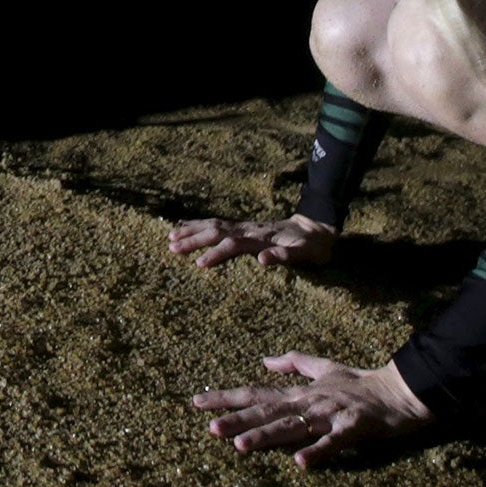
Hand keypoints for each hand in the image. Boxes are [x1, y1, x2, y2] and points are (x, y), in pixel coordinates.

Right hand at [170, 213, 335, 269]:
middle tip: (171, 247)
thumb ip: (284, 256)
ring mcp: (244, 226)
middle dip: (193, 239)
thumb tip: (261, 259)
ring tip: (169, 235)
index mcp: (260, 237)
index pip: (232, 244)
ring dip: (191, 230)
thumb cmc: (311, 246)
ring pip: (213, 225)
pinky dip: (198, 223)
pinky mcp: (243, 227)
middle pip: (216, 232)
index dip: (214, 253)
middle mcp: (248, 229)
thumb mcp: (305, 254)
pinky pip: (217, 223)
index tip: (197, 263)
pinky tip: (185, 225)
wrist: (316, 227)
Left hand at [195, 354, 433, 466]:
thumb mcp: (324, 367)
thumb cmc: (360, 382)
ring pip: (292, 427)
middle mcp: (308, 402)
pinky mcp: (351, 429)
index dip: (226, 398)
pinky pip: (331, 444)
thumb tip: (264, 361)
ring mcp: (328, 415)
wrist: (399, 392)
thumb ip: (293, 362)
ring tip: (239, 446)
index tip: (197, 402)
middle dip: (237, 420)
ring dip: (266, 436)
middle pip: (266, 412)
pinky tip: (299, 463)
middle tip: (210, 428)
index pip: (255, 395)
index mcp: (299, 392)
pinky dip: (316, 452)